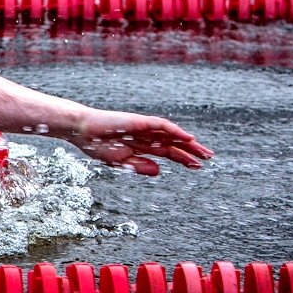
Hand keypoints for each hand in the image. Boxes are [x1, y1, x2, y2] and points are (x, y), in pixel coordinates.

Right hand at [66, 108, 212, 175]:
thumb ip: (139, 166)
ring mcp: (143, 127)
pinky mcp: (139, 121)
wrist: (82, 131)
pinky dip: (175, 131)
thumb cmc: (97, 146)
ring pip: (171, 134)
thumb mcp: (121, 163)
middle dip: (191, 151)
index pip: (167, 152)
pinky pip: (161, 125)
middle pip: (173, 143)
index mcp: (141, 145)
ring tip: (203, 150)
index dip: (182, 159)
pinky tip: (187, 137)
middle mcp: (146, 135)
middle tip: (209, 158)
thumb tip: (159, 171)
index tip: (197, 166)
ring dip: (188, 142)